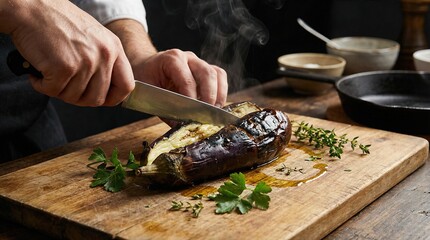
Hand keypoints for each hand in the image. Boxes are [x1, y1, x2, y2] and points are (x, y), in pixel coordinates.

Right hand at [1, 0, 133, 105]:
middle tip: (65, 86)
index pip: (127, 85)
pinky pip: (54, 91)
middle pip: (98, 98)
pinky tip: (38, 72)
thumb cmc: (56, 21)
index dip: (114, 98)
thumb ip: (103, 59)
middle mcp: (104, 55)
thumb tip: (105, 88)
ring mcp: (85, 62)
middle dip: (79, 98)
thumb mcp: (93, 36)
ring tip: (50, 72)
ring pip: (74, 97)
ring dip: (58, 90)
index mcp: (114, 48)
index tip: (101, 99)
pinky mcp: (64, 68)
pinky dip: (42, 85)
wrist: (30, 7)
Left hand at [134, 49, 227, 106]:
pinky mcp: (205, 69)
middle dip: (210, 96)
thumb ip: (165, 109)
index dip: (192, 98)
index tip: (194, 114)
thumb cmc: (147, 78)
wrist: (146, 66)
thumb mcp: (149, 93)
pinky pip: (219, 77)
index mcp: (172, 60)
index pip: (187, 79)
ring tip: (215, 111)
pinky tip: (216, 105)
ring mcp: (198, 62)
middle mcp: (188, 58)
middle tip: (208, 114)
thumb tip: (180, 126)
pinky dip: (221, 91)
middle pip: (207, 73)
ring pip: (217, 74)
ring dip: (219, 94)